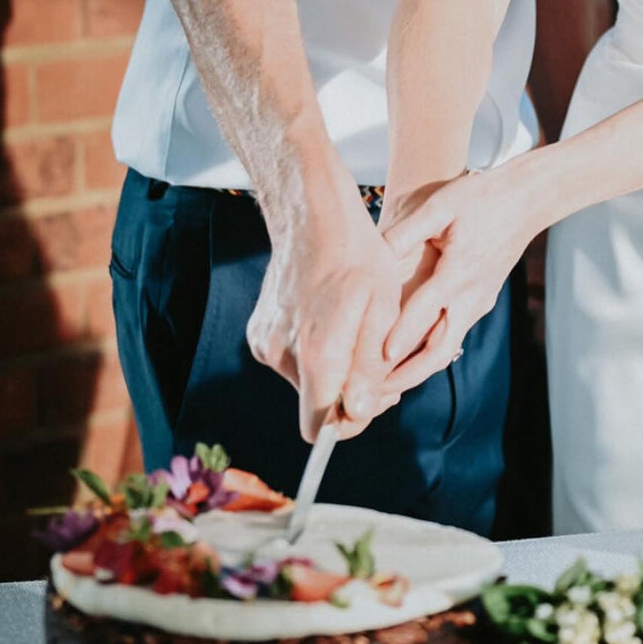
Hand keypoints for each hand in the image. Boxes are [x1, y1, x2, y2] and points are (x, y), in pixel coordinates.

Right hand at [247, 174, 402, 443]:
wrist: (314, 217)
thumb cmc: (358, 258)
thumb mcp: (382, 310)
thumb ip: (368, 367)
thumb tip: (355, 414)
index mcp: (315, 353)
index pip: (319, 427)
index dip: (349, 421)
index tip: (372, 397)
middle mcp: (281, 354)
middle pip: (315, 404)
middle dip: (347, 393)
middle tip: (377, 362)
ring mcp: (264, 343)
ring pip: (306, 382)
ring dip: (332, 370)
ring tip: (356, 331)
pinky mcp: (259, 332)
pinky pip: (291, 361)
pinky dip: (314, 353)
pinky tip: (333, 320)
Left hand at [380, 160, 536, 394]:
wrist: (527, 200)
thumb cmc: (482, 198)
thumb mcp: (441, 206)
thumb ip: (407, 231)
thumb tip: (373, 253)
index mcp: (459, 272)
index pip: (426, 310)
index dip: (401, 335)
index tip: (379, 358)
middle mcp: (470, 296)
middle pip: (439, 349)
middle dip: (407, 374)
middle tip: (377, 392)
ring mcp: (477, 303)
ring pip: (446, 348)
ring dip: (416, 370)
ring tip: (384, 386)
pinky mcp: (479, 302)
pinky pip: (451, 335)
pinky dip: (428, 353)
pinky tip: (404, 361)